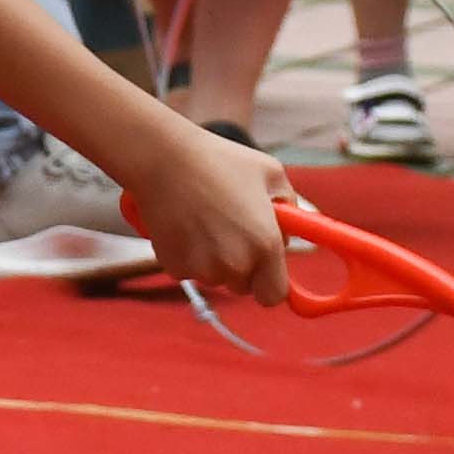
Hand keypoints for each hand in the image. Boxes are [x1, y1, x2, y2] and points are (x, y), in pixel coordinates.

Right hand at [128, 116, 284, 301]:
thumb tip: (288, 232)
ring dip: (214, 259)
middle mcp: (235, 264)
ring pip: (215, 277)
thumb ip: (290, 208)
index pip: (274, 295)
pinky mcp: (174, 266)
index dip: (271, 283)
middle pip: (243, 286)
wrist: (163, 158)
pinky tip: (186, 224)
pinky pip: (189, 270)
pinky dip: (189, 254)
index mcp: (265, 244)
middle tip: (232, 231)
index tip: (266, 269)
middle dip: (242, 266)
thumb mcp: (271, 173)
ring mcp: (202, 268)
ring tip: (206, 220)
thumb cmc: (219, 160)